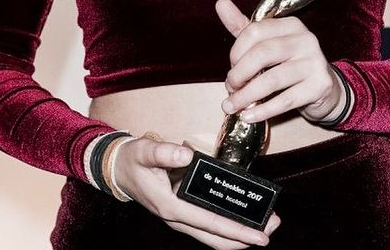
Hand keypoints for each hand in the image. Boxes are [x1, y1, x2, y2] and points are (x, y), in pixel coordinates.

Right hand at [112, 133, 280, 248]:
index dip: (237, 230)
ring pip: (215, 235)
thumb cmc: (133, 160)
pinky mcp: (184, 211)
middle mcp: (178, 218)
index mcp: (171, 207)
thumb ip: (164, 153)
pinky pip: (210, 224)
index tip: (260, 234)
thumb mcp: (145, 152)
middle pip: (217, 238)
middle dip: (246, 236)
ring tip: (265, 222)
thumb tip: (187, 155)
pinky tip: (243, 214)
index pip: (210, 224)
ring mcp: (182, 217)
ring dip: (240, 232)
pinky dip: (228, 224)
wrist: (117, 169)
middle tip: (272, 227)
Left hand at [215, 0, 345, 123]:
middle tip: (230, 87)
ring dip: (247, 95)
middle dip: (240, 73)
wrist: (325, 88)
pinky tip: (248, 116)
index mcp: (290, 25)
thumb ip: (243, 26)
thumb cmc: (289, 63)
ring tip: (232, 105)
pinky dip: (263, 110)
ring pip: (273, 79)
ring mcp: (314, 62)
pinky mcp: (319, 86)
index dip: (237, 51)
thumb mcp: (267, 43)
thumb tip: (220, 3)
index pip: (256, 31)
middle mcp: (305, 39)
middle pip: (263, 53)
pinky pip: (286, 100)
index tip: (231, 67)